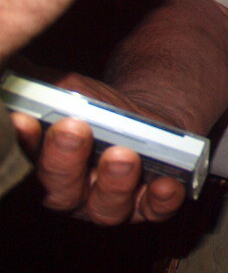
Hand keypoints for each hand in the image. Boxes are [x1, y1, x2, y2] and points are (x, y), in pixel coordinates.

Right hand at [10, 72, 185, 224]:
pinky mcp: (148, 206)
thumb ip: (40, 88)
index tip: (25, 120)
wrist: (143, 123)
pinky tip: (167, 182)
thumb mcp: (68, 91)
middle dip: (65, 160)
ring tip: (123, 155)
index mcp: (41, 167)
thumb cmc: (97, 110)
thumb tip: (10, 62)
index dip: (24, 142)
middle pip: (61, 190)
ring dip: (114, 181)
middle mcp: (70, 194)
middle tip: (75, 131)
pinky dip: (161, 198)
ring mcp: (108, 204)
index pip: (25, 160)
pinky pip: (155, 210)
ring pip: (106, 206)